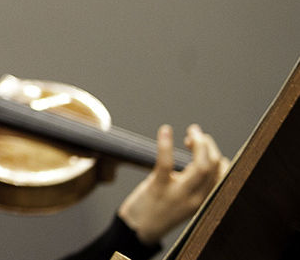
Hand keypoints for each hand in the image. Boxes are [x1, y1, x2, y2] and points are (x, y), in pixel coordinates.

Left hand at [117, 124, 228, 244]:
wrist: (137, 231)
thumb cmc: (159, 209)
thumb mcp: (185, 199)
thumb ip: (194, 183)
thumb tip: (199, 156)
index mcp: (203, 200)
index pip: (223, 174)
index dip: (217, 155)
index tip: (204, 146)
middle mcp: (195, 198)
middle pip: (214, 166)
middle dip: (209, 145)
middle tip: (197, 133)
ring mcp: (178, 194)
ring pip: (200, 166)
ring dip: (199, 143)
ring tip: (192, 132)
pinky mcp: (158, 188)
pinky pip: (166, 164)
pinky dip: (166, 144)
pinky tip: (165, 130)